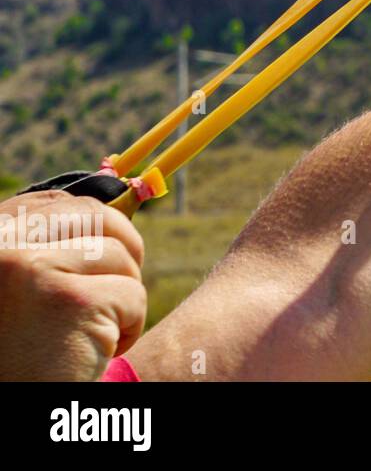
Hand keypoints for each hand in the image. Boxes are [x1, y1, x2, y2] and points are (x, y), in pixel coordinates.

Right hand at [0, 190, 145, 380]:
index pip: (57, 201)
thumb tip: (115, 194)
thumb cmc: (18, 348)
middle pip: (99, 217)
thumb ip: (47, 242)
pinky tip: (91, 352)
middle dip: (120, 255)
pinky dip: (129, 327)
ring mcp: (32, 270)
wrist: (10, 399)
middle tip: (106, 298)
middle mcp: (1, 248)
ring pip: (123, 257)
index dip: (93, 222)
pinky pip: (134, 295)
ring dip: (121, 298)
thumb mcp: (20, 284)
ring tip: (86, 332)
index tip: (95, 260)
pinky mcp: (70, 301)